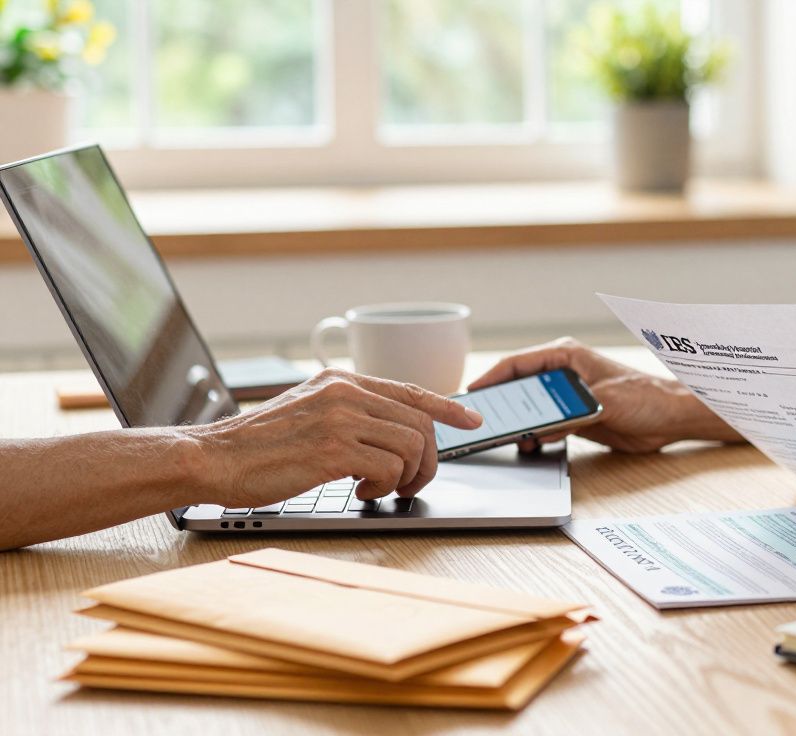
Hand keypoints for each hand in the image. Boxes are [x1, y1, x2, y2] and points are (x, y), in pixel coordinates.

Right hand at [184, 368, 482, 506]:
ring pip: (411, 446)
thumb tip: (394, 430)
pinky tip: (359, 491)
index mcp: (342, 381)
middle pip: (420, 423)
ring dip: (405, 477)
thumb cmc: (259, 445)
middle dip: (427, 460)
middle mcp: (346, 393)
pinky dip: (384, 486)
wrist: (213, 458)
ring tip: (378, 489)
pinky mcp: (333, 448)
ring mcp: (340, 418)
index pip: (411, 390)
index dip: (448, 407)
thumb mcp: (309, 411)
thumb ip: (349, 412)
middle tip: (408, 483)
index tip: (472, 420)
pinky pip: (389, 467)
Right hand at [468, 337, 739, 452]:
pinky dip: (535, 434)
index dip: (492, 377)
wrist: (672, 417)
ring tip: (503, 437)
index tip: (473, 394)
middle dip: (500, 403)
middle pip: (519, 385)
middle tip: (481, 420)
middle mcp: (563, 373)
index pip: (518, 363)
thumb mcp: (605, 402)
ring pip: (530, 407)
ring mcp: (568, 395)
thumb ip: (571, 413)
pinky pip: (546, 424)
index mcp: (567, 356)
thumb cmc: (646, 396)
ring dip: (518, 422)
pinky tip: (528, 445)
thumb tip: (540, 429)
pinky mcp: (575, 416)